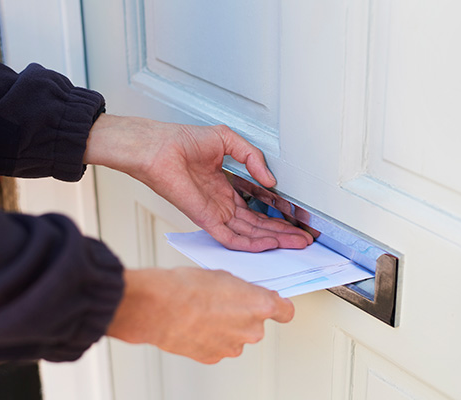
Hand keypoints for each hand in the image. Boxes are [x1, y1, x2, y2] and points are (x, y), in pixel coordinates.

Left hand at [84, 114, 312, 251]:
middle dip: (282, 233)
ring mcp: (214, 214)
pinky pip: (230, 238)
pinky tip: (269, 245)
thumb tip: (269, 179)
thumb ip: (252, 157)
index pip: (256, 210)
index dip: (277, 218)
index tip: (296, 222)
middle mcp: (221, 204)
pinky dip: (251, 244)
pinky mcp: (205, 219)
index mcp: (224, 188)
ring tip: (295, 244)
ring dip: (273, 240)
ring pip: (249, 235)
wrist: (158, 147)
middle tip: (303, 240)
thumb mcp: (227, 140)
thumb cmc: (181, 141)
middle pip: (257, 226)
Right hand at [106, 268, 294, 363]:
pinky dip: (211, 338)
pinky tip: (196, 324)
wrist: (159, 307)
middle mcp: (251, 330)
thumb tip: (243, 294)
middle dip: (244, 314)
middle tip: (223, 302)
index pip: (285, 312)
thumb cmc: (187, 287)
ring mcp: (233, 346)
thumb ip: (243, 289)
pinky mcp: (214, 357)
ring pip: (236, 336)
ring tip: (204, 312)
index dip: (279, 307)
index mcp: (259, 305)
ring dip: (226, 327)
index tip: (276, 305)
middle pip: (257, 324)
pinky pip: (219, 346)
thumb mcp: (223, 276)